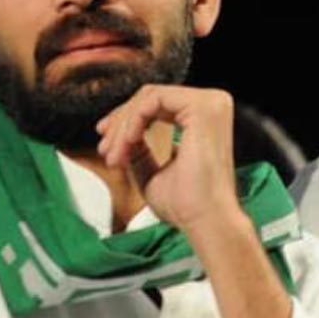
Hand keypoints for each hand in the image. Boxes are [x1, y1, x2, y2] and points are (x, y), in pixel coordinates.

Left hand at [95, 84, 240, 232]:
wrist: (205, 220)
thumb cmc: (186, 204)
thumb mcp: (151, 171)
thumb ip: (139, 148)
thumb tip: (119, 134)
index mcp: (205, 118)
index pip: (157, 104)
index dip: (125, 121)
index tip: (105, 144)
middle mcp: (213, 105)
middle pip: (150, 97)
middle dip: (119, 124)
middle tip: (105, 152)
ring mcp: (210, 104)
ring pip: (148, 97)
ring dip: (123, 127)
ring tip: (114, 157)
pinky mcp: (202, 107)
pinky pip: (153, 100)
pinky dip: (132, 121)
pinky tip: (127, 144)